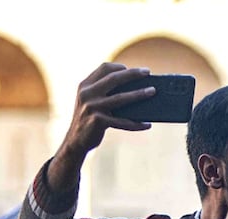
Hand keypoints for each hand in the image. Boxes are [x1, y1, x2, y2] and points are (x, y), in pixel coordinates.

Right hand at [48, 64, 154, 190]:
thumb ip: (105, 92)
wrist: (75, 142)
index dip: (120, 67)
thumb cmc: (89, 120)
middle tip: (147, 72)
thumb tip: (136, 88)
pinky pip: (122, 122)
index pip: (104, 68)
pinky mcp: (97, 122)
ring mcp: (91, 107)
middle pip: (114, 78)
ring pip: (120, 98)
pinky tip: (147, 124)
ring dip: (139, 94)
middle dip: (132, 74)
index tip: (135, 70)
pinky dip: (136, 124)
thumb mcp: (91, 102)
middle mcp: (86, 93)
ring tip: (152, 91)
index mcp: (85, 85)